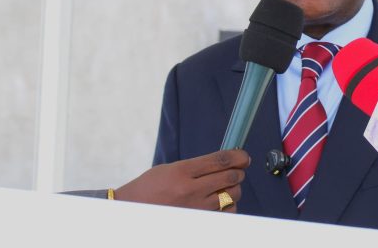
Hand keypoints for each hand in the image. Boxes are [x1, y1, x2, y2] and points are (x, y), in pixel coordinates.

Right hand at [114, 149, 249, 212]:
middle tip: (238, 170)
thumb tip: (226, 162)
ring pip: (232, 195)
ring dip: (234, 189)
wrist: (133, 211)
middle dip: (239, 172)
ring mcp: (196, 208)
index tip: (244, 156)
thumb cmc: (150, 188)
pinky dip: (229, 206)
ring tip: (226, 186)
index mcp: (181, 171)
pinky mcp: (199, 221)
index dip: (238, 157)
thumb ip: (197, 166)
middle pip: (231, 177)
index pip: (219, 160)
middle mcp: (190, 190)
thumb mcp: (170, 169)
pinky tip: (221, 202)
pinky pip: (227, 213)